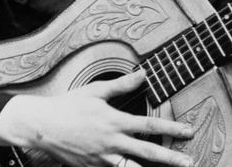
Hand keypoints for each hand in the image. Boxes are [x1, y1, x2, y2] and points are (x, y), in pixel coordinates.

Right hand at [0, 70, 194, 166]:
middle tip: (190, 162)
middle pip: (148, 152)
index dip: (172, 128)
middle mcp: (112, 142)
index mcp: (115, 122)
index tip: (188, 131)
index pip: (150, 126)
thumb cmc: (68, 106)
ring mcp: (103, 158)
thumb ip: (121, 85)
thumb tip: (143, 73)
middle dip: (171, 158)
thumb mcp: (95, 91)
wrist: (41, 127)